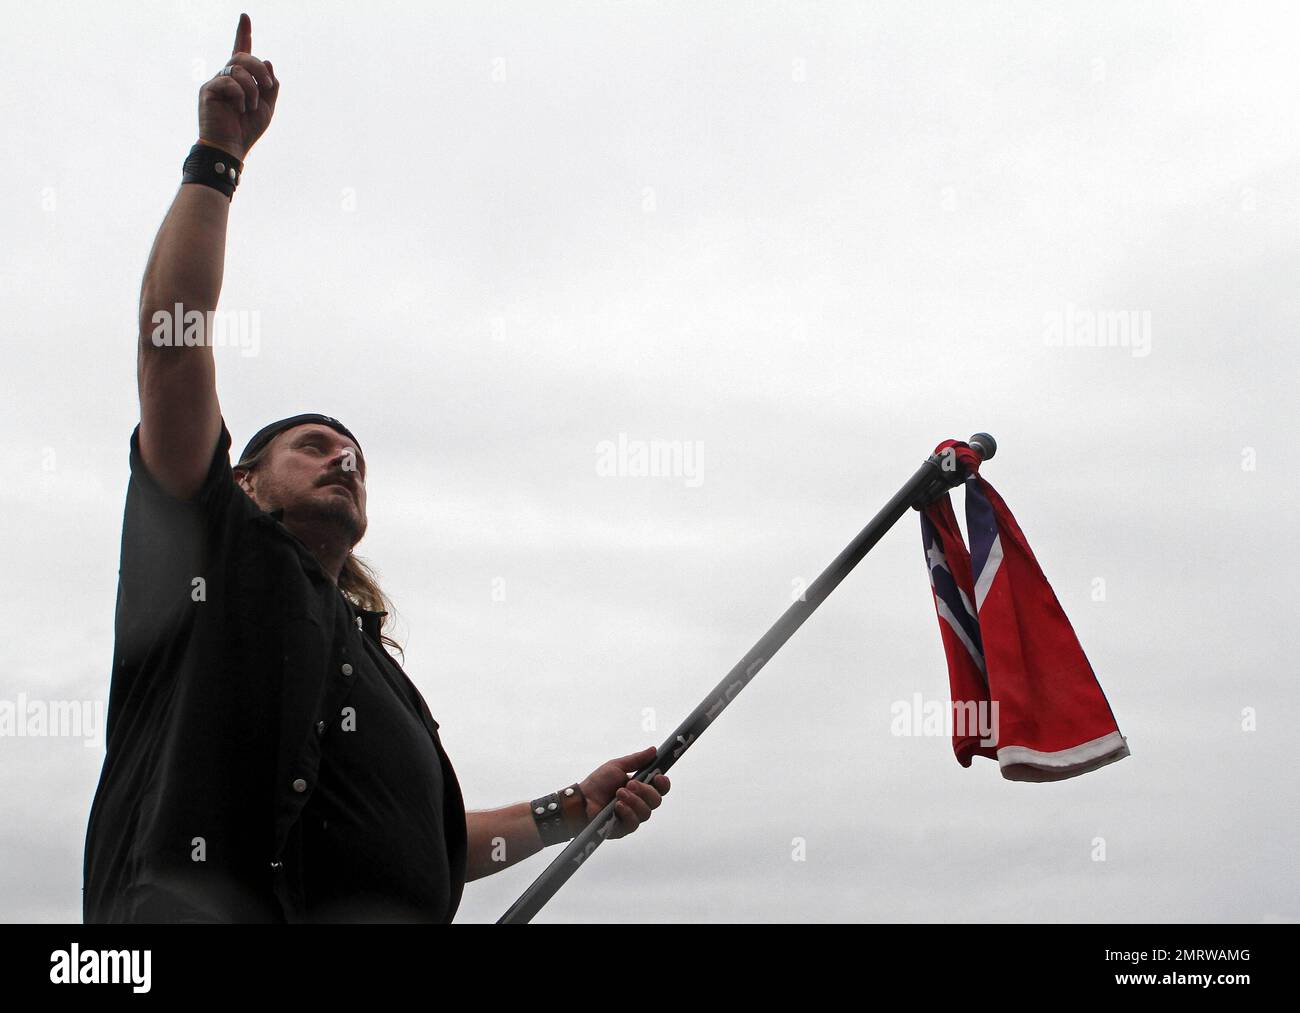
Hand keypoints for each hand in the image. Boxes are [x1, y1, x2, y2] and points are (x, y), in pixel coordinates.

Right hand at [197, 13, 278, 161]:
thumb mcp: (267, 107)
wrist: (230, 147)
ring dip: (253, 88)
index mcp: (240, 79)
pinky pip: (230, 82)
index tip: (245, 16)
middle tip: (268, 86)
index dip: (243, 34)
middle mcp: (226, 77)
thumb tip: (268, 61)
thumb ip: (270, 86)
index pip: (241, 51)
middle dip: (260, 69)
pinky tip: (239, 108)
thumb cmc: (247, 129)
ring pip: (238, 69)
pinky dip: (241, 96)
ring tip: (251, 106)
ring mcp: (216, 82)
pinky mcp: (208, 90)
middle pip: (243, 56)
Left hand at [578, 746, 670, 840]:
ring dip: (634, 800)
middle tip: (630, 784)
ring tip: (618, 793)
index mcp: (640, 788)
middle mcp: (639, 803)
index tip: (658, 777)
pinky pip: (634, 823)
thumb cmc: (597, 783)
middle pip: (656, 800)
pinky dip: (627, 812)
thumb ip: (636, 760)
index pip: (660, 789)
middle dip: (645, 791)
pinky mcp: (624, 828)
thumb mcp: (617, 766)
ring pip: (646, 812)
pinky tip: (617, 806)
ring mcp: (632, 817)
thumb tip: (654, 750)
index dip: (663, 784)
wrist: (581, 800)